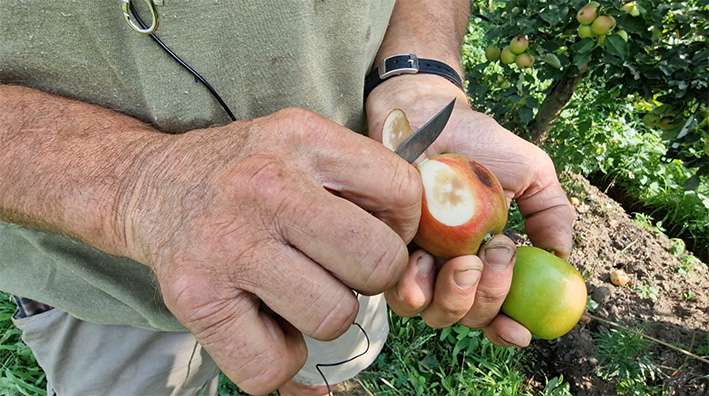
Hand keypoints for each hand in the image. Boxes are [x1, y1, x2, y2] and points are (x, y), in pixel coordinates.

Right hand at [118, 108, 421, 393]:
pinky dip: (281, 357)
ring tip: (292, 289)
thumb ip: (360, 178)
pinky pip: (275, 364)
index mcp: (303, 139)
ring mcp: (230, 246)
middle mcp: (268, 188)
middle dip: (372, 277)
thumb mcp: (301, 143)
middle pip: (376, 264)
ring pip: (334, 317)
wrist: (148, 184)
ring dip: (325, 315)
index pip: (403, 194)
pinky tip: (265, 321)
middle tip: (338, 267)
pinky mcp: (197, 298)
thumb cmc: (241, 172)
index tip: (373, 231)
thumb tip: (424, 241)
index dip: (402, 226)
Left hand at [366, 75, 575, 346]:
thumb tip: (562, 256)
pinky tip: (422, 256)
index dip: (506, 330)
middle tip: (495, 255)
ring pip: (428, 311)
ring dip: (452, 297)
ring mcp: (413, 260)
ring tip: (461, 261)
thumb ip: (550, 211)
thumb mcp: (529, 171)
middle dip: (486, 299)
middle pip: (465, 316)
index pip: (494, 311)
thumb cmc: (478, 143)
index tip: (520, 331)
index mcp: (482, 258)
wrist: (428, 114)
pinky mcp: (382, 248)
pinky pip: (393, 288)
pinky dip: (412, 285)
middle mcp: (447, 267)